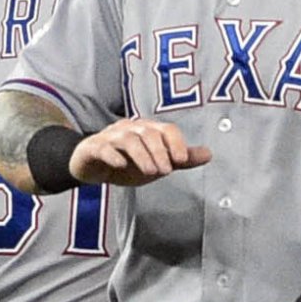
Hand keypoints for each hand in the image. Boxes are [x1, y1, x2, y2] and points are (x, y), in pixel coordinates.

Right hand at [70, 118, 210, 186]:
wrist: (91, 166)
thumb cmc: (127, 162)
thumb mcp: (158, 163)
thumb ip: (181, 159)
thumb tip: (209, 154)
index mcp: (148, 130)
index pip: (167, 129)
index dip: (176, 143)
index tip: (181, 161)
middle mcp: (130, 129)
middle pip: (148, 133)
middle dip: (159, 152)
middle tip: (166, 172)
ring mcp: (110, 137)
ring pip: (128, 139)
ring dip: (141, 155)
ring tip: (150, 172)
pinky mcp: (93, 147)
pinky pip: (102, 147)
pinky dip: (112, 155)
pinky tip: (120, 165)